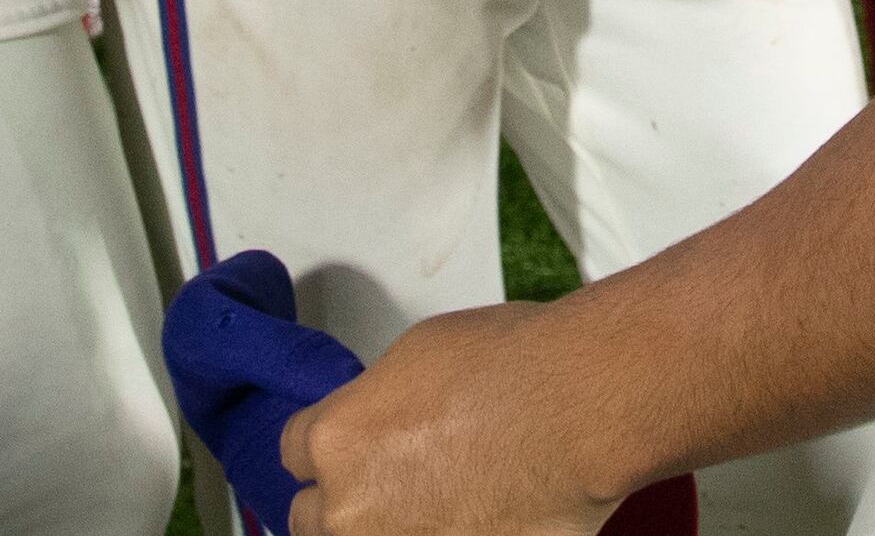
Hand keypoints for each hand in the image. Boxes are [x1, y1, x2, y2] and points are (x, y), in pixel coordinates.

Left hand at [285, 306, 630, 535]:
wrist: (581, 408)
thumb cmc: (515, 368)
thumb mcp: (417, 356)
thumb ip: (375, 403)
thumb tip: (378, 423)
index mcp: (334, 442)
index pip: (293, 455)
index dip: (327, 447)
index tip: (348, 448)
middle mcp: (352, 511)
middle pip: (314, 519)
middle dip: (344, 500)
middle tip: (390, 483)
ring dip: (389, 527)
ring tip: (437, 506)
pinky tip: (477, 516)